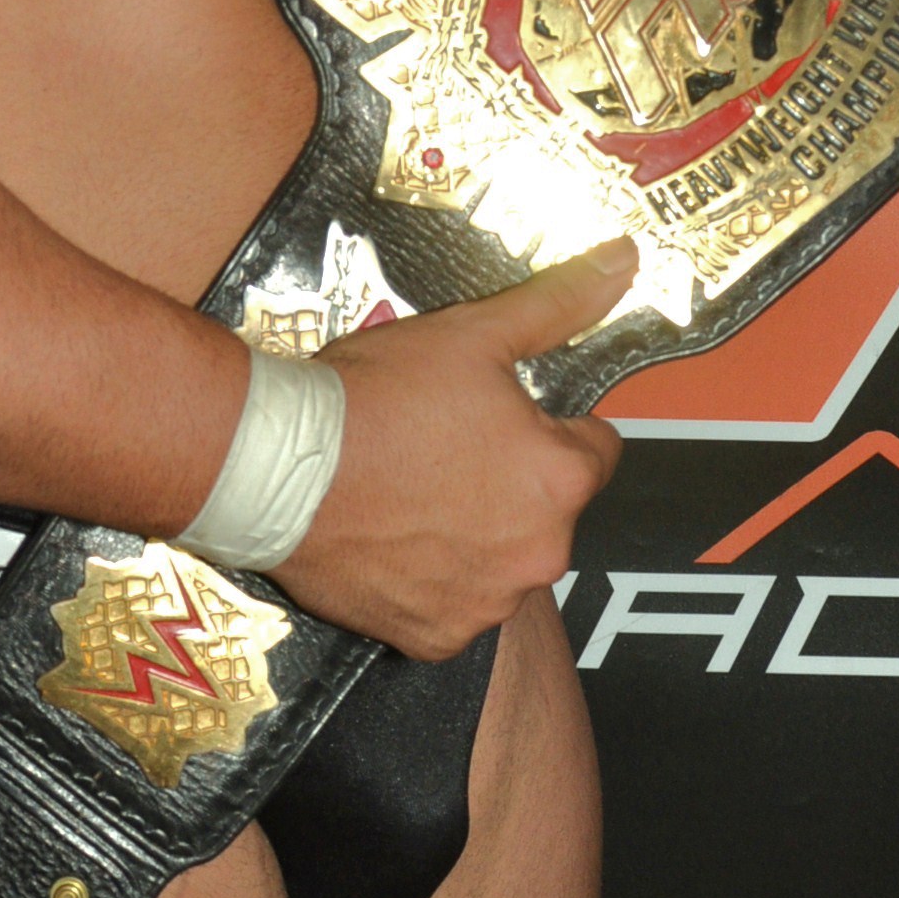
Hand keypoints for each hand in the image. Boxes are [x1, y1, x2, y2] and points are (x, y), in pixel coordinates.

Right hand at [269, 239, 629, 659]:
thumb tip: (622, 262)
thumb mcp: (473, 333)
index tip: (500, 414)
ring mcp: (486, 602)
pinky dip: (433, 578)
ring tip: (414, 488)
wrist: (276, 464)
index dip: (549, 423)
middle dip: (512, 479)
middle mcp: (539, 552)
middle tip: (446, 444)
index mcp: (559, 479)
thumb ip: (559, 304)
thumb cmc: (373, 400)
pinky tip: (395, 536)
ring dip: (476, 530)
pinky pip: (454, 604)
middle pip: (548, 507)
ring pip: (503, 556)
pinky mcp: (435, 635)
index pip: (595, 448)